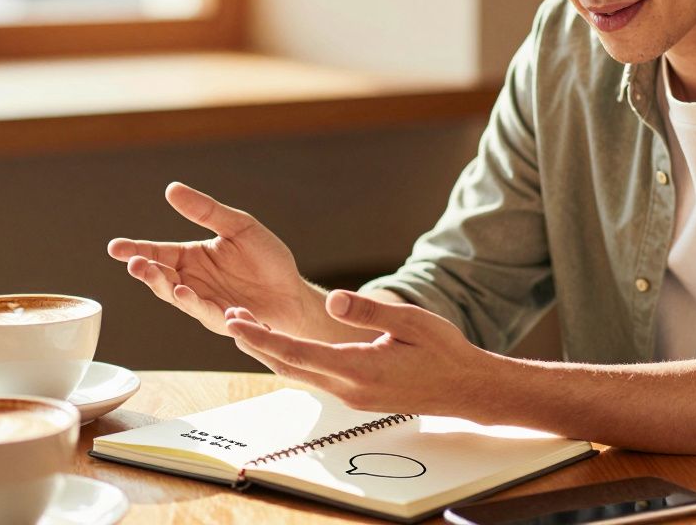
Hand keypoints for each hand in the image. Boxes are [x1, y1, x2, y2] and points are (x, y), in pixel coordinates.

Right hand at [108, 182, 324, 337]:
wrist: (293, 291)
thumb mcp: (238, 227)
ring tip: (159, 277)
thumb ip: (206, 211)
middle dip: (146, 272)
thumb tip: (171, 188)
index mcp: (192, 258)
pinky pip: (208, 313)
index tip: (114, 247)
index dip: (136, 250)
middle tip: (135, 263)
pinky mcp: (224, 320)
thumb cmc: (266, 259)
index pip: (158, 252)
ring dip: (167, 288)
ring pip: (179, 298)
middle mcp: (193, 282)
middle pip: (162, 277)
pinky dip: (198, 305)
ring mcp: (206, 303)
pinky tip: (188, 294)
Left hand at [223, 290, 495, 417]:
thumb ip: (367, 311)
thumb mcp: (411, 322)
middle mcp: (348, 388)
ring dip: (273, 352)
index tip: (235, 322)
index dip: (261, 337)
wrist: (466, 389)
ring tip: (248, 328)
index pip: (296, 352)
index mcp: (359, 368)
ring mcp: (351, 396)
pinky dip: (294, 360)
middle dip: (256, 343)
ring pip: (299, 374)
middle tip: (230, 318)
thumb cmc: (444, 353)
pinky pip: (315, 377)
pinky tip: (286, 344)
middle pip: (288, 366)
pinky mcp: (357, 396)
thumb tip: (331, 299)